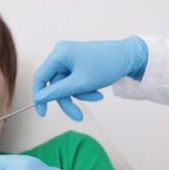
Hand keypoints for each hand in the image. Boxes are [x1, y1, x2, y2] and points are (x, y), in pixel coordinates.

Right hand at [33, 36, 147, 120]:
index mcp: (59, 54)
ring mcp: (70, 60)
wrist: (129, 57)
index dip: (39, 96)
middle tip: (77, 115)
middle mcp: (62, 55)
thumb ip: (57, 92)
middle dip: (67, 100)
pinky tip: (97, 91)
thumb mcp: (80, 83)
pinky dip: (84, 89)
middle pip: (55, 85)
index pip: (40, 77)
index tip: (42, 112)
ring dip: (79, 95)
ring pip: (66, 85)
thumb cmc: (107, 65)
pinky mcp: (78, 65)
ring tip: (96, 96)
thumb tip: (39, 98)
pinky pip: (74, 82)